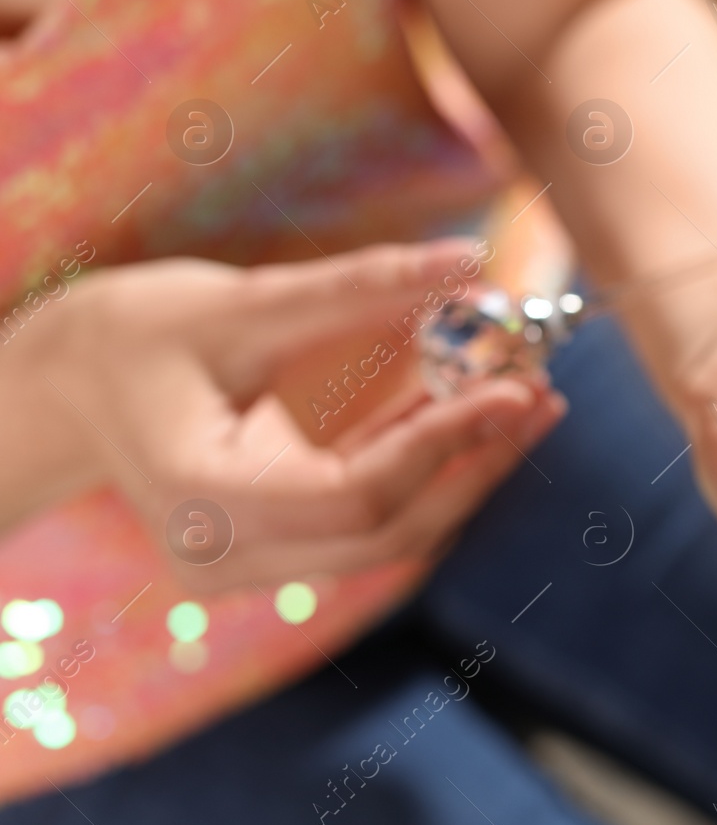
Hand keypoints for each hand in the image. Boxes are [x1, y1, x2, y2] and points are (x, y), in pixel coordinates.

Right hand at [17, 239, 564, 589]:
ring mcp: (253, 564)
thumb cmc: (132, 334)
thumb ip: (356, 289)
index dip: (444, 447)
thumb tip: (468, 260)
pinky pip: (372, 519)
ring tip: (530, 397)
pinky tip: (478, 412)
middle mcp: (230, 557)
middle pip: (387, 533)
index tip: (518, 390)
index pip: (356, 498)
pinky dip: (427, 467)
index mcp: (206, 503)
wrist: (65, 385)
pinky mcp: (278, 547)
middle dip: (474, 464)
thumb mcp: (240, 302)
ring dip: (463, 469)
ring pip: (390, 534)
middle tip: (543, 393)